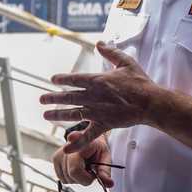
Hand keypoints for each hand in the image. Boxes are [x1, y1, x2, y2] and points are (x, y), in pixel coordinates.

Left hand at [40, 41, 153, 155]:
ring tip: (46, 115)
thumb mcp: (125, 62)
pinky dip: (76, 143)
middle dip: (53, 98)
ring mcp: (97, 112)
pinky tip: (66, 148)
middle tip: (41, 99)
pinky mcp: (104, 124)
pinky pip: (87, 136)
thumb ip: (111, 52)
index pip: (74, 79)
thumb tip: (100, 43)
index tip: (52, 80)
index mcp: (97, 81)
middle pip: (68, 97)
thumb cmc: (140, 83)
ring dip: (57, 115)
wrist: (150, 103)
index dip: (62, 79)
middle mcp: (93, 96)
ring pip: (72, 114)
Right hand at [52, 125, 113, 188]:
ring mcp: (60, 153)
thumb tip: (109, 184)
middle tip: (91, 171)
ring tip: (83, 168)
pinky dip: (71, 179)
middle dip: (85, 178)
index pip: (78, 142)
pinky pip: (63, 179)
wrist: (89, 145)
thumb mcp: (105, 159)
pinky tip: (76, 169)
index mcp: (84, 142)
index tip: (71, 137)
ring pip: (68, 179)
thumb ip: (105, 171)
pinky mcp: (55, 160)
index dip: (74, 139)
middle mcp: (68, 146)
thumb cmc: (97, 151)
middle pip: (73, 172)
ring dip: (78, 179)